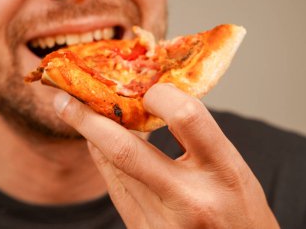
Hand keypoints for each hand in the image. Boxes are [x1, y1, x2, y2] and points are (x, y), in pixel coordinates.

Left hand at [53, 83, 279, 228]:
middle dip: (87, 118)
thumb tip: (151, 101)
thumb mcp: (231, 167)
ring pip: (111, 167)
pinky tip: (99, 143)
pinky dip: (104, 159)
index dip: (160, 95)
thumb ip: (194, 137)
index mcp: (224, 173)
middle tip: (65, 98)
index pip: (186, 117)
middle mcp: (189, 200)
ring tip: (77, 113)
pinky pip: (114, 187)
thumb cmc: (241, 212)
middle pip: (125, 148)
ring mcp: (160, 222)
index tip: (147, 90)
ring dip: (92, 135)